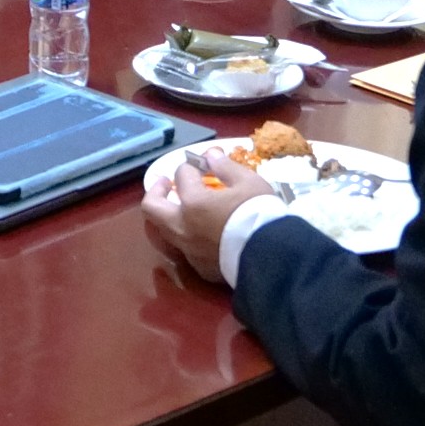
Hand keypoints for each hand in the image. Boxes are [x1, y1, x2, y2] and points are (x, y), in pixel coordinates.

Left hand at [139, 149, 274, 285]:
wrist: (272, 258)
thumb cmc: (260, 214)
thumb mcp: (248, 182)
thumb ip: (226, 167)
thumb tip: (210, 156)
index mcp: (193, 202)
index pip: (182, 175)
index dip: (191, 166)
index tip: (202, 164)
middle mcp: (183, 227)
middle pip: (152, 207)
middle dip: (156, 190)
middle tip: (166, 183)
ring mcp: (188, 250)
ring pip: (163, 231)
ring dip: (167, 216)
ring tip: (180, 208)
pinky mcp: (199, 268)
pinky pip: (183, 249)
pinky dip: (185, 237)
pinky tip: (199, 233)